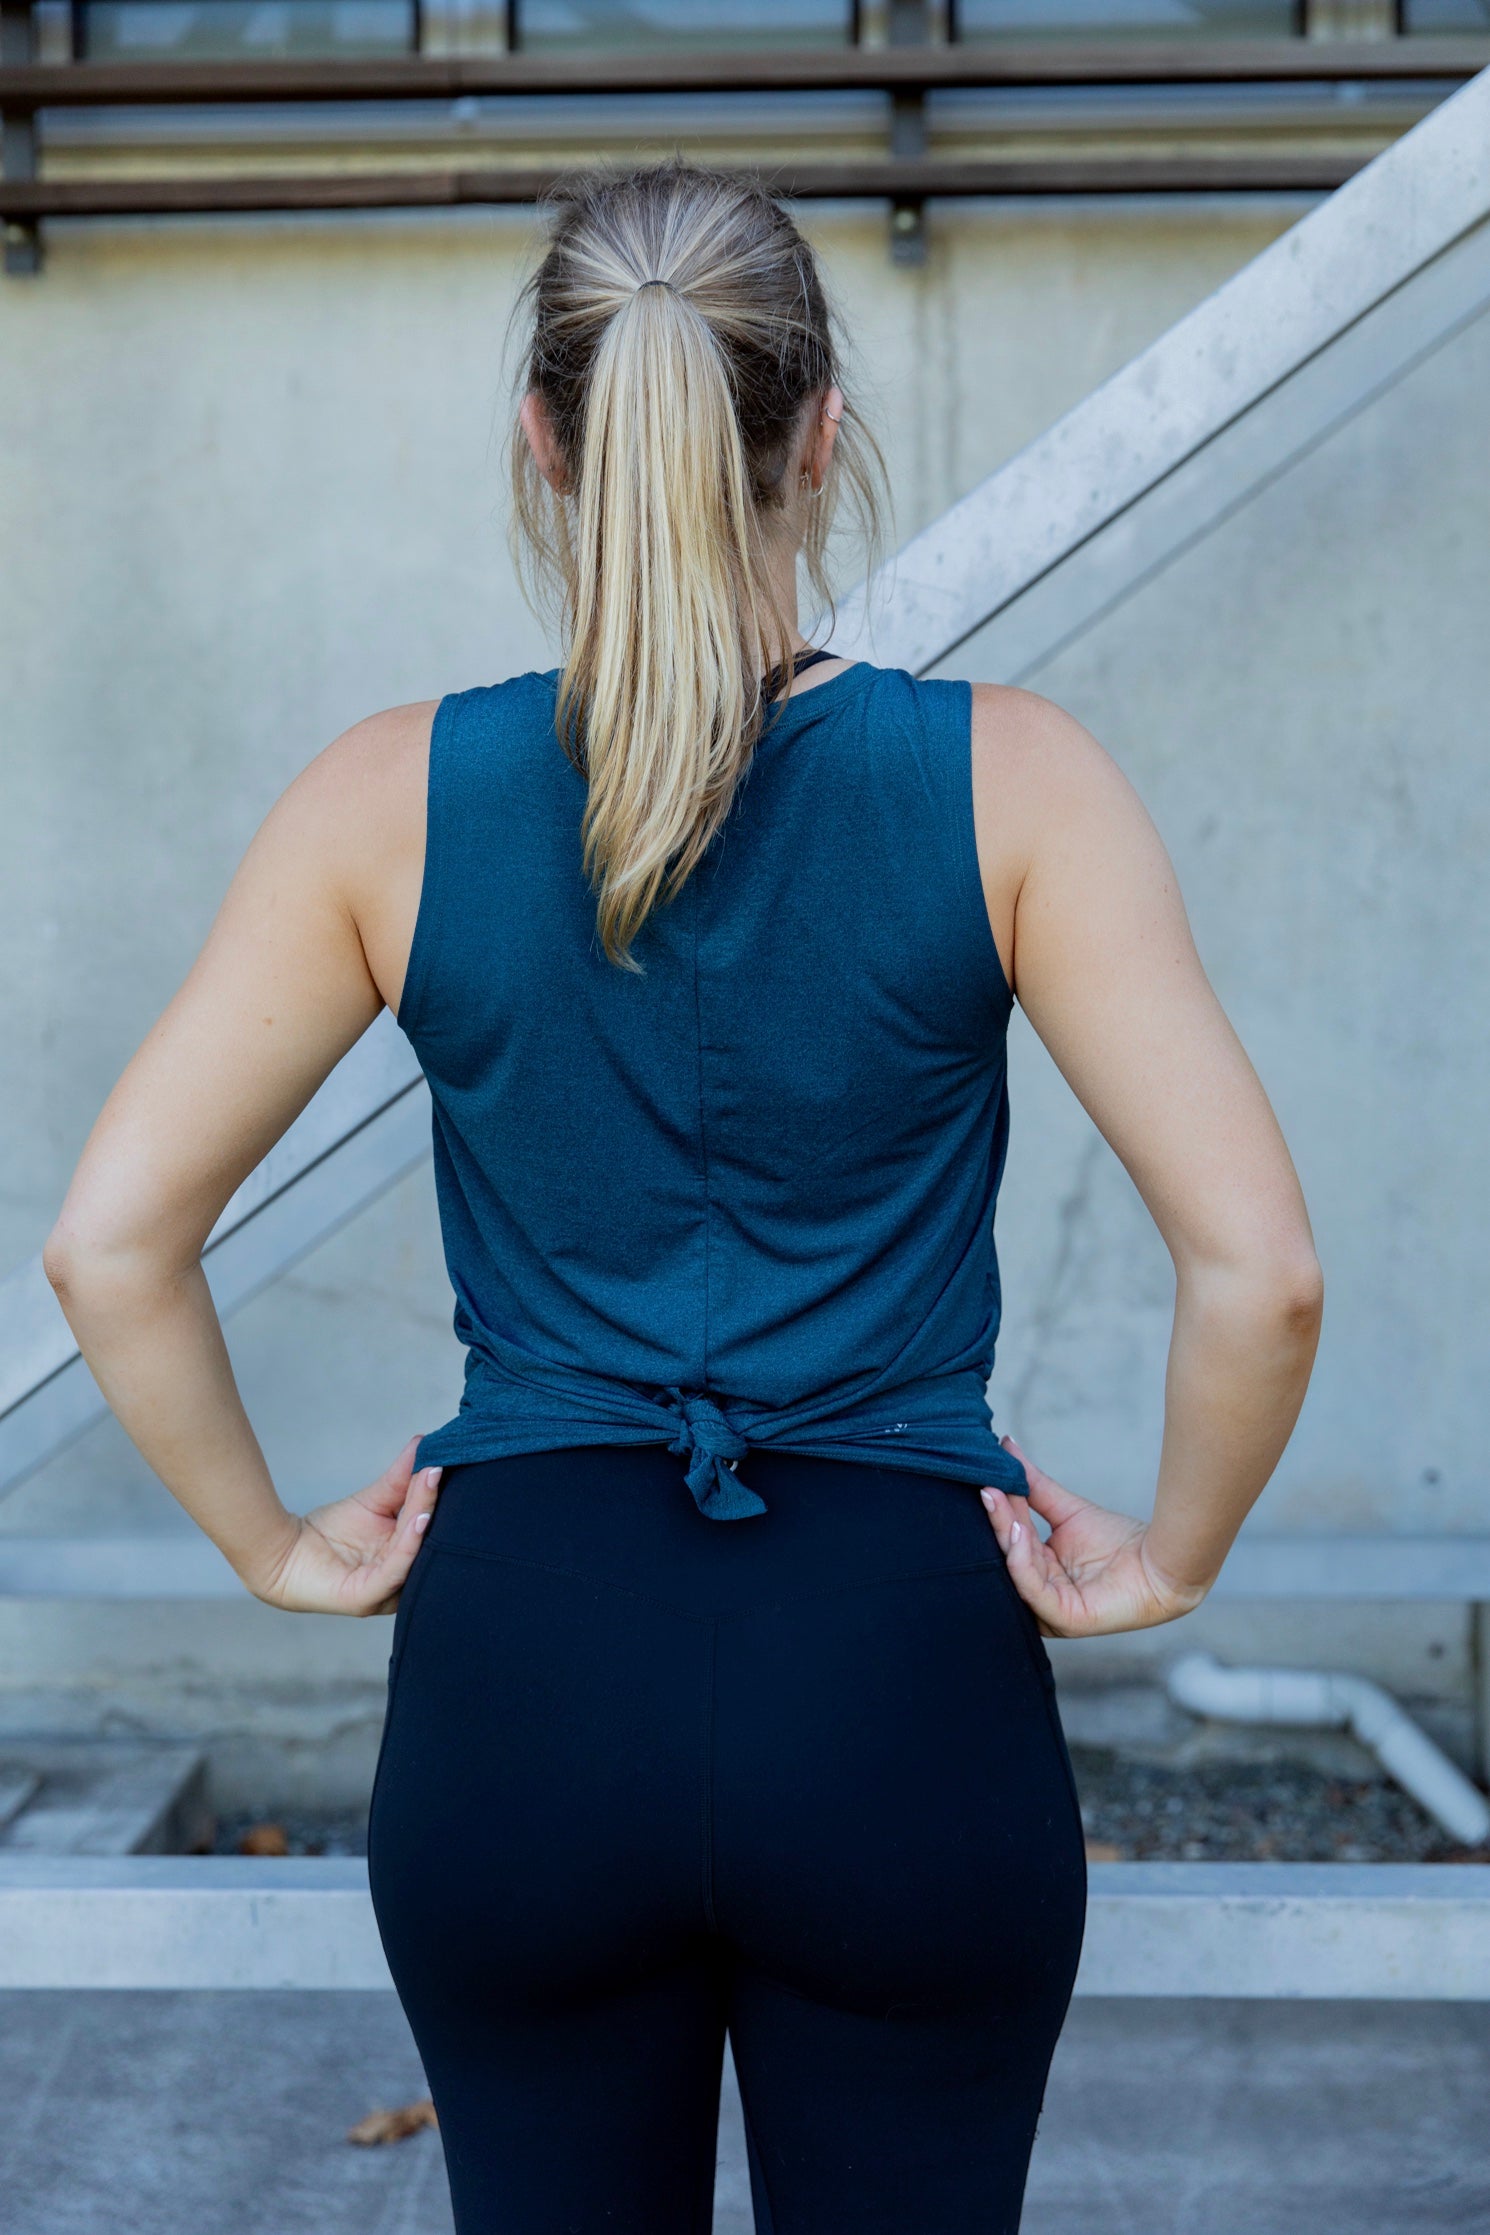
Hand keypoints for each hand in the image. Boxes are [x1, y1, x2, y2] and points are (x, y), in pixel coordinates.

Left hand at [248, 1437, 441, 1615]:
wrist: (282, 1555)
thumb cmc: (327, 1534)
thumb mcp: (372, 1501)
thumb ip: (401, 1477)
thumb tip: (425, 1443)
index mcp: (407, 1554)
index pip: (431, 1523)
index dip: (441, 1494)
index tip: (448, 1460)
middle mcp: (403, 1575)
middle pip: (426, 1535)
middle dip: (435, 1499)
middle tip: (443, 1465)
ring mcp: (387, 1591)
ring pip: (415, 1551)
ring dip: (426, 1516)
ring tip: (432, 1481)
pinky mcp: (367, 1598)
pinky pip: (395, 1570)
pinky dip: (410, 1544)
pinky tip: (418, 1518)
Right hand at [981, 1435, 1208, 1637]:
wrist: (1162, 1563)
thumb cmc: (1120, 1542)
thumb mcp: (1068, 1510)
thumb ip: (1034, 1485)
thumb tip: (1006, 1446)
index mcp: (1037, 1570)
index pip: (1009, 1540)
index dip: (998, 1511)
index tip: (985, 1480)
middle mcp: (1039, 1592)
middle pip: (1007, 1555)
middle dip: (997, 1519)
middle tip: (985, 1487)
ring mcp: (1049, 1610)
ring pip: (1016, 1572)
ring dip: (1005, 1535)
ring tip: (999, 1501)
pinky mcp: (1064, 1620)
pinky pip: (1033, 1591)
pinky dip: (1021, 1561)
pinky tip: (1019, 1531)